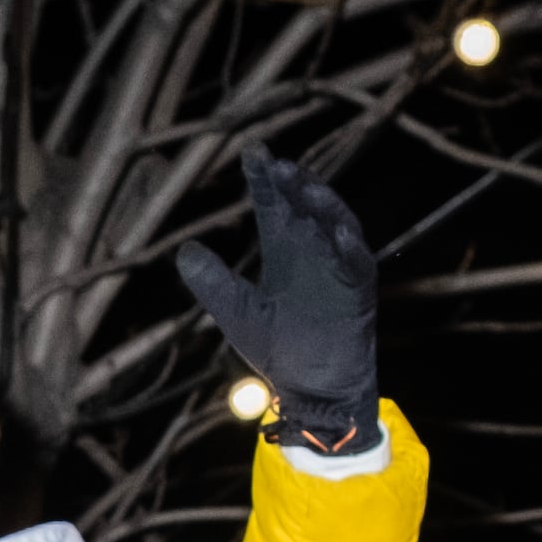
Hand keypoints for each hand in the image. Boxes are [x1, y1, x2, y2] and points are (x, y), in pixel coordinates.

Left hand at [173, 143, 380, 454]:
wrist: (312, 390)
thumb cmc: (278, 350)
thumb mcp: (236, 312)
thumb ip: (212, 282)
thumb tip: (184, 251)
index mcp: (284, 250)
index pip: (273, 205)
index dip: (263, 180)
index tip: (253, 152)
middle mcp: (312, 250)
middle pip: (304, 206)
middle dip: (293, 183)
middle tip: (277, 164)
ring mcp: (338, 268)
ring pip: (335, 225)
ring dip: (323, 205)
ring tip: (305, 187)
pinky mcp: (358, 291)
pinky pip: (357, 264)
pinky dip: (349, 248)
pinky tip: (339, 232)